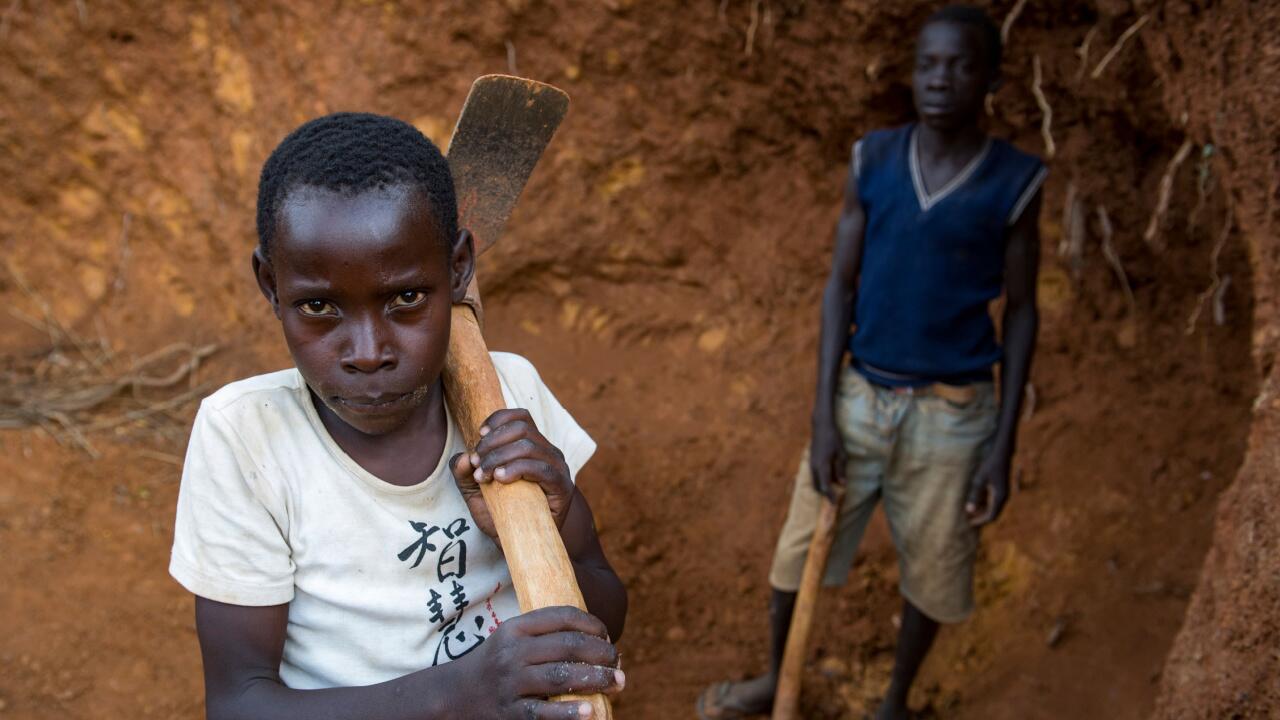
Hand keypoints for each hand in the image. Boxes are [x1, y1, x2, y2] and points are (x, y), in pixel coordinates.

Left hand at [451, 409, 574, 539]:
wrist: (523, 545)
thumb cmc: (503, 515)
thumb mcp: (475, 493)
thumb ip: (465, 474)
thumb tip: (462, 456)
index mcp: (533, 446)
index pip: (521, 417)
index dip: (498, 419)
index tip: (478, 436)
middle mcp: (548, 452)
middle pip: (521, 427)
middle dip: (492, 442)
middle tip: (477, 463)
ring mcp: (557, 468)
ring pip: (528, 446)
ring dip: (499, 457)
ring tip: (484, 475)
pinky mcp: (562, 486)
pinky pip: (541, 468)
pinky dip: (517, 469)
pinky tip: (500, 479)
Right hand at [453, 606, 623, 718]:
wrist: (453, 696)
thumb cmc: (495, 665)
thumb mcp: (512, 639)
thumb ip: (545, 634)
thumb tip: (598, 640)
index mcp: (515, 629)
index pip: (562, 616)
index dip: (592, 624)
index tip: (607, 636)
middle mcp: (512, 653)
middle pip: (568, 646)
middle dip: (602, 654)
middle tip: (618, 663)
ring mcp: (511, 684)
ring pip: (562, 677)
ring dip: (596, 679)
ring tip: (617, 682)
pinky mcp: (510, 713)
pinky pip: (544, 713)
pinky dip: (569, 713)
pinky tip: (590, 711)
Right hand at [809, 418, 846, 502]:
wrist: (821, 426)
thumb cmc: (833, 438)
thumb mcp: (841, 454)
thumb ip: (840, 470)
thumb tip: (842, 484)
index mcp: (822, 466)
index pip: (825, 486)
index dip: (830, 496)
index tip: (835, 504)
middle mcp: (814, 467)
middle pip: (818, 487)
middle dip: (826, 494)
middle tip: (836, 499)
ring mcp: (811, 464)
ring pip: (816, 481)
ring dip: (823, 487)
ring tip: (834, 490)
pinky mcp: (812, 461)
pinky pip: (815, 476)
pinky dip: (821, 481)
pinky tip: (830, 480)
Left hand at [965, 451, 1010, 526]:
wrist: (1001, 455)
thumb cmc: (989, 466)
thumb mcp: (979, 480)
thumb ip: (974, 496)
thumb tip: (969, 511)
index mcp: (999, 498)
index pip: (991, 516)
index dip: (980, 521)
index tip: (969, 523)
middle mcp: (1003, 498)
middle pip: (993, 514)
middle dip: (981, 518)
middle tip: (968, 520)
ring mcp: (1003, 494)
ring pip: (993, 508)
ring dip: (982, 511)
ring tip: (969, 512)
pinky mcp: (1001, 490)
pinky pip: (993, 502)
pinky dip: (985, 504)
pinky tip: (975, 502)